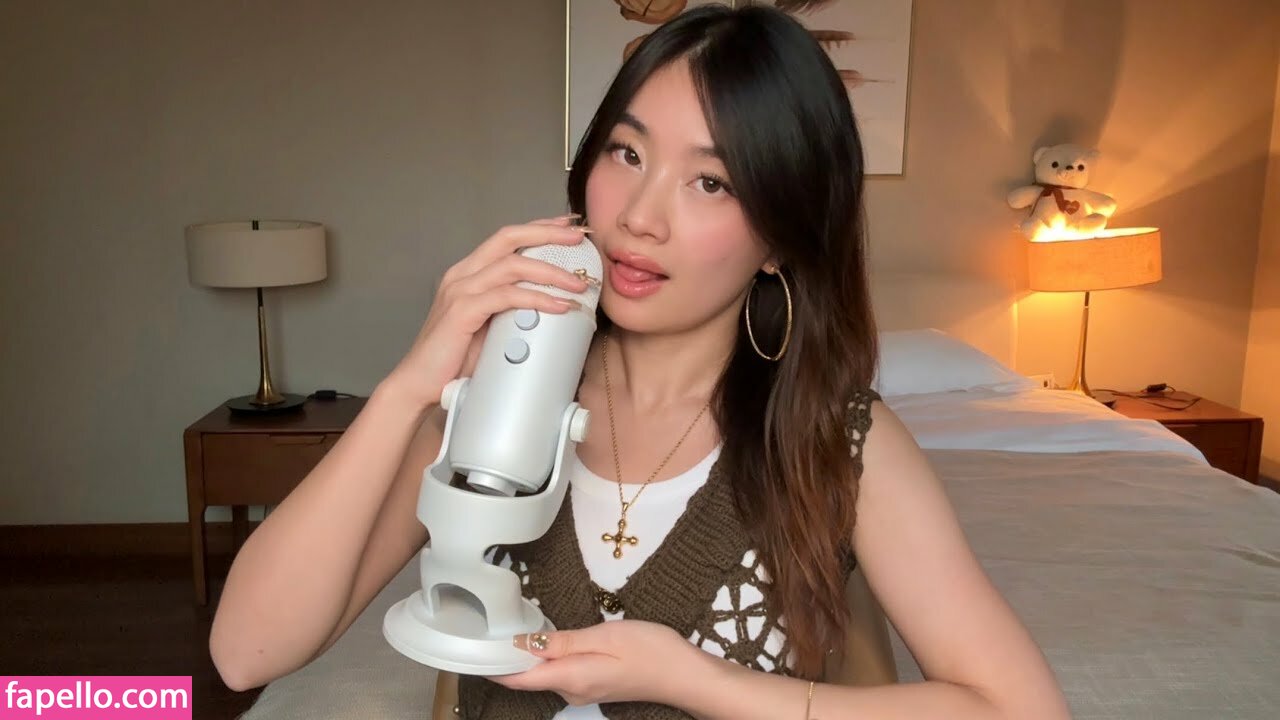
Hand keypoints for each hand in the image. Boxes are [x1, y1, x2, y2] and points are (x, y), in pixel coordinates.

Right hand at [383, 215, 592, 410]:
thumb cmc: (455, 360)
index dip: (539, 228)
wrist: (420, 384)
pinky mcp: (462, 312)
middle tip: (579, 237)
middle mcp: (462, 274)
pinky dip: (537, 299)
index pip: (507, 238)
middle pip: (509, 237)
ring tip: (578, 284)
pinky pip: (506, 297)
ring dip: (551, 272)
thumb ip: (513, 311)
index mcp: (469, 273)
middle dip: (548, 233)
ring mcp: (460, 291)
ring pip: (513, 265)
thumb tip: (553, 308)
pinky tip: (558, 307)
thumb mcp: (491, 327)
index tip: (569, 226)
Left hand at [489, 620, 701, 706]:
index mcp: (570, 678)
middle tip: (488, 625)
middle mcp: (571, 691)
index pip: (517, 680)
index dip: (492, 666)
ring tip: (511, 627)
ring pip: (544, 674)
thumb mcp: (604, 636)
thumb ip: (562, 641)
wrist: (685, 674)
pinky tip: (547, 639)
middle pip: (527, 678)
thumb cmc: (651, 651)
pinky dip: (547, 658)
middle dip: (506, 657)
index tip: (472, 647)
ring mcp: (583, 691)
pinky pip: (560, 673)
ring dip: (527, 656)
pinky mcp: (593, 685)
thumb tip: (522, 645)